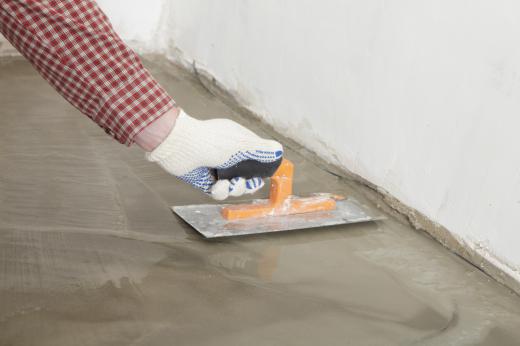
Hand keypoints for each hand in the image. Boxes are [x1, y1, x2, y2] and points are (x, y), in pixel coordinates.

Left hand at [146, 110, 282, 199]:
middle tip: (247, 183)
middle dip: (250, 183)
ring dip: (236, 188)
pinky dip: (220, 191)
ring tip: (229, 184)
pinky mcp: (206, 181)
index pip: (257, 157)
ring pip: (235, 186)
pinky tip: (215, 186)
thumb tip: (279, 151)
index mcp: (239, 143)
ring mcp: (217, 169)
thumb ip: (261, 149)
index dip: (263, 167)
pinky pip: (220, 192)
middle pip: (249, 176)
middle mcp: (229, 156)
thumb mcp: (241, 144)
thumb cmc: (210, 140)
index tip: (267, 175)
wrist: (178, 147)